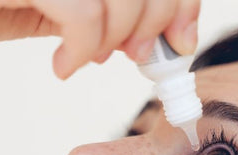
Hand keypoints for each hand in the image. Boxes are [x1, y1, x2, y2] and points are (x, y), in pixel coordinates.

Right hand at [0, 0, 199, 77]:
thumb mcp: (56, 7)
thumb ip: (100, 14)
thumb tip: (145, 39)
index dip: (181, 1)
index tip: (180, 40)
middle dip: (155, 24)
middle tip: (136, 56)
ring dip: (114, 39)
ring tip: (90, 59)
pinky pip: (81, 12)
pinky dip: (82, 49)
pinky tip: (64, 65)